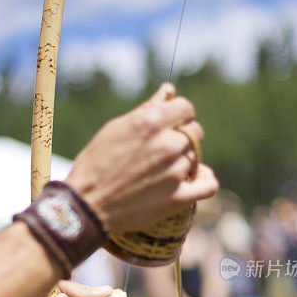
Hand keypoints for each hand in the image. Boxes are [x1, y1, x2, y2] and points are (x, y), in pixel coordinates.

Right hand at [66, 83, 218, 231]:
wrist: (87, 206)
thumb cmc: (96, 163)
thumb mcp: (116, 128)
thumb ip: (147, 109)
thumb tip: (169, 90)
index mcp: (151, 122)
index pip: (186, 108)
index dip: (179, 115)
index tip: (171, 125)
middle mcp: (167, 145)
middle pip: (195, 133)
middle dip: (183, 138)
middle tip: (163, 150)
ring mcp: (174, 172)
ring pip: (196, 158)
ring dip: (184, 162)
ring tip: (164, 170)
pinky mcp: (177, 198)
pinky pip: (209, 185)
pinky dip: (206, 181)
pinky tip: (195, 180)